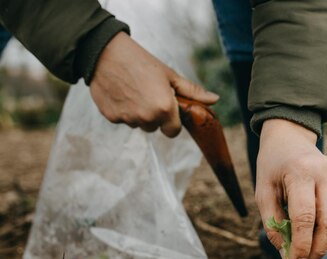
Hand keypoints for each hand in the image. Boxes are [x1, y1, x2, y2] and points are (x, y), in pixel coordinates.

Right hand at [89, 32, 218, 136]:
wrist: (104, 53)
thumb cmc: (141, 62)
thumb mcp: (170, 76)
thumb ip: (192, 92)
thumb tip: (215, 100)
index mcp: (164, 109)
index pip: (173, 132)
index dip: (172, 122)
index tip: (168, 109)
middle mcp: (146, 118)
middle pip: (155, 128)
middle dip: (155, 116)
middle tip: (148, 94)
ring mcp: (128, 119)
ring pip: (139, 124)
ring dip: (139, 114)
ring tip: (134, 91)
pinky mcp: (111, 117)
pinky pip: (123, 120)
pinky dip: (123, 110)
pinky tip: (121, 93)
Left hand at [256, 119, 326, 258]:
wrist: (289, 137)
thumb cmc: (272, 165)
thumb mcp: (263, 191)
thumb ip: (273, 223)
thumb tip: (286, 254)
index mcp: (300, 173)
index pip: (305, 217)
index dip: (301, 244)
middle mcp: (324, 173)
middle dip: (318, 249)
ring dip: (324, 243)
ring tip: (308, 256)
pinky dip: (326, 230)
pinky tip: (313, 238)